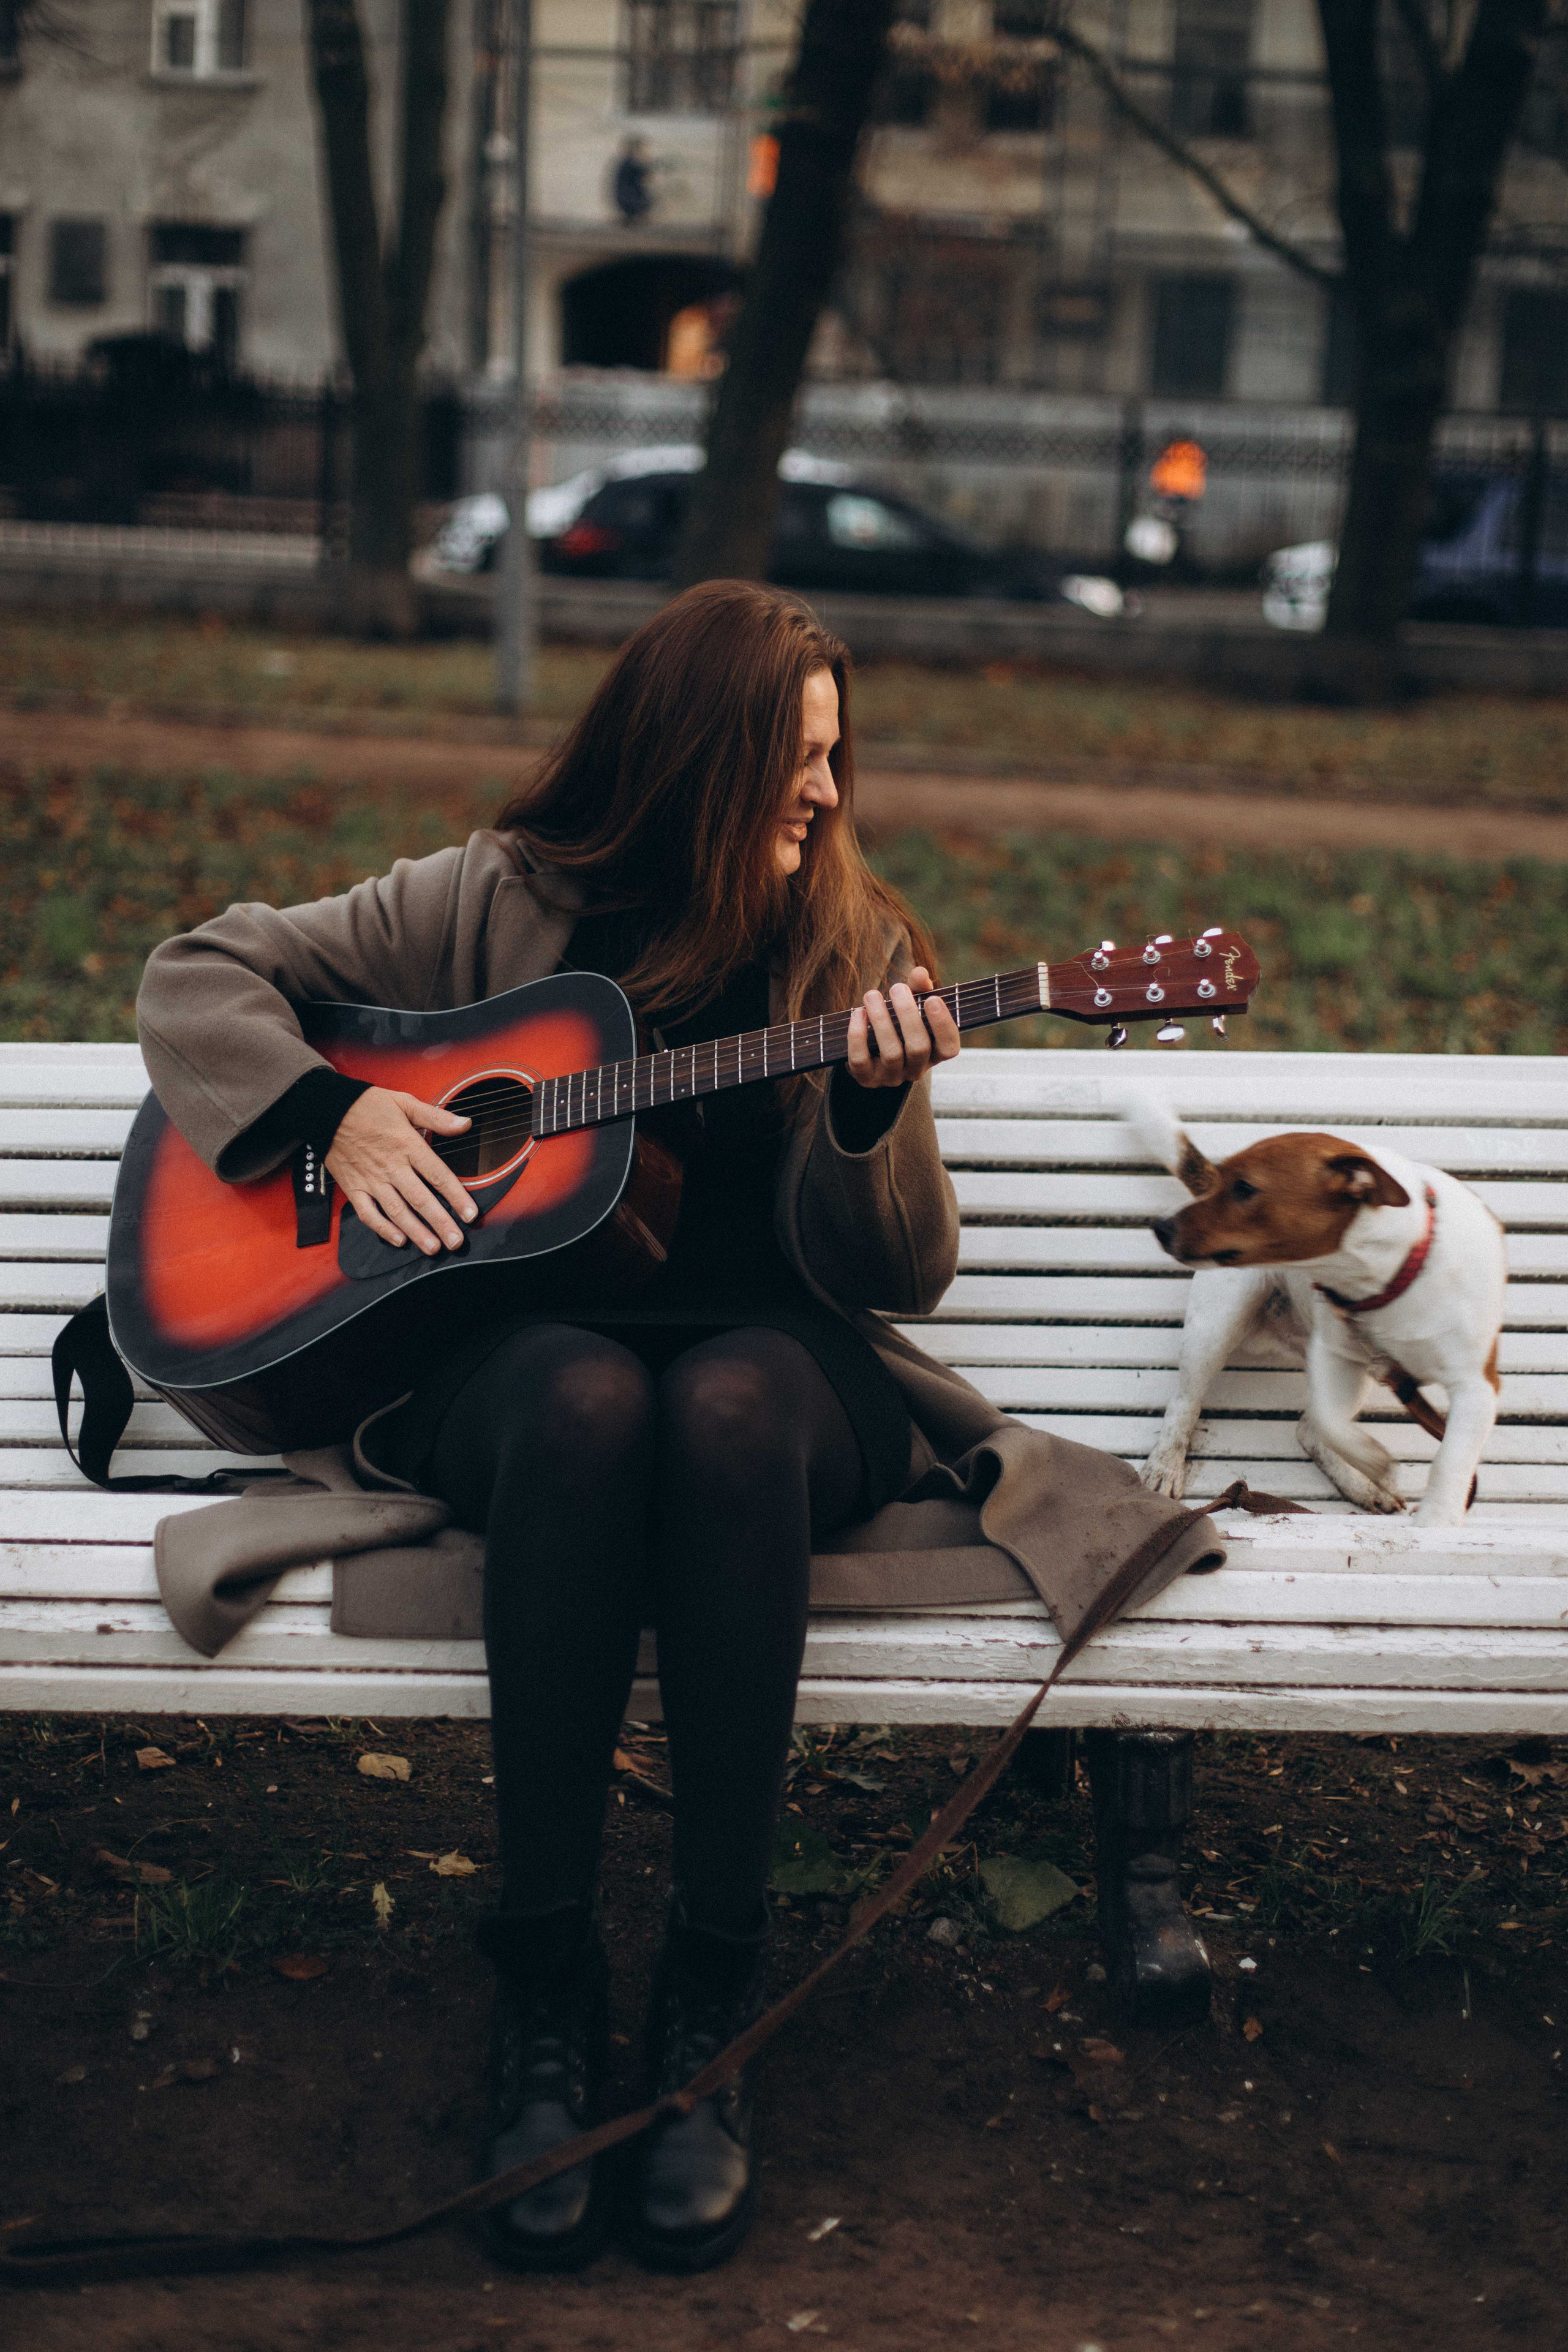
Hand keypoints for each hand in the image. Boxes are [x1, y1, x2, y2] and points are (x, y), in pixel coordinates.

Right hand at [325, 1087, 476, 1254]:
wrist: (326, 1109)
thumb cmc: (367, 1106)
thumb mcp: (405, 1102)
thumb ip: (436, 1117)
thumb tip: (465, 1124)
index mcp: (407, 1145)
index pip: (437, 1175)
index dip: (456, 1196)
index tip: (470, 1214)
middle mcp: (391, 1166)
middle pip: (420, 1199)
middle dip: (440, 1222)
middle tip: (456, 1241)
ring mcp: (371, 1179)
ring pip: (396, 1211)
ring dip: (416, 1231)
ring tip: (433, 1247)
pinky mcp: (353, 1187)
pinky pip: (368, 1213)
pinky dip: (383, 1229)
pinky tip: (399, 1240)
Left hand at [845, 966, 960, 1089]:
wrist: (868, 1051)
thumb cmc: (897, 1024)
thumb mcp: (912, 1006)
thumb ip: (918, 989)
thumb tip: (920, 973)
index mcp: (934, 1054)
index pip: (949, 1047)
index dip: (943, 1025)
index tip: (932, 999)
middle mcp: (916, 1070)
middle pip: (919, 1047)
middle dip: (908, 1015)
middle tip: (897, 987)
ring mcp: (891, 1077)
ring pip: (891, 1054)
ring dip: (881, 1021)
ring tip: (872, 995)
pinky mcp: (866, 1079)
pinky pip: (862, 1060)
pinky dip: (858, 1035)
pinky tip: (858, 1013)